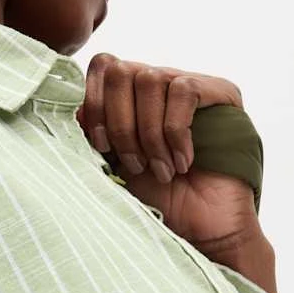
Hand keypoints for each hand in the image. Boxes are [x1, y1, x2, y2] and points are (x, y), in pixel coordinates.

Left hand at [76, 54, 262, 256]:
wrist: (204, 226)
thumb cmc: (160, 198)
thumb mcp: (114, 165)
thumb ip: (93, 135)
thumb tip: (74, 110)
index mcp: (130, 94)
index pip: (101, 66)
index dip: (93, 104)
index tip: (101, 146)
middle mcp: (158, 81)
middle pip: (119, 69)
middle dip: (119, 123)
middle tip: (135, 164)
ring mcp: (188, 82)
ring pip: (149, 79)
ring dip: (148, 133)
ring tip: (160, 170)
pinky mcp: (219, 91)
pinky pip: (183, 92)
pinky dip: (175, 132)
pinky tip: (182, 163)